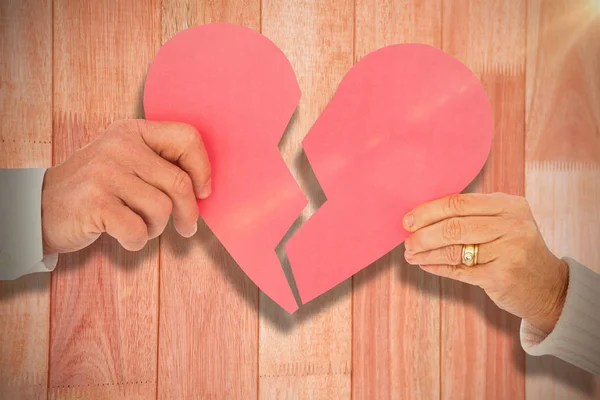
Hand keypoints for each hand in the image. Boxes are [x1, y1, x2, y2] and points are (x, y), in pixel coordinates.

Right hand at [42, 119, 210, 253]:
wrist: (41, 207)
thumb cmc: (98, 189)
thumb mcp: (126, 162)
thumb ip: (160, 165)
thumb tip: (205, 189)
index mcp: (133, 131)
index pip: (187, 138)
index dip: (203, 169)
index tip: (203, 192)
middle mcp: (120, 146)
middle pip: (180, 183)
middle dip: (189, 213)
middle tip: (187, 228)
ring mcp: (105, 173)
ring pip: (162, 209)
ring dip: (157, 228)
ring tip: (140, 226)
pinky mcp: (95, 202)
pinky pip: (138, 230)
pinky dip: (138, 241)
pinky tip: (126, 236)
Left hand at [402, 193, 568, 333]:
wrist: (550, 287)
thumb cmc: (516, 250)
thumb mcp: (505, 223)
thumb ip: (473, 215)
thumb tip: (423, 215)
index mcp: (510, 205)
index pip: (459, 203)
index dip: (428, 211)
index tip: (408, 220)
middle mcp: (512, 225)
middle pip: (454, 226)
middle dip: (423, 234)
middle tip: (407, 240)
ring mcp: (509, 251)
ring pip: (454, 249)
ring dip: (426, 252)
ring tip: (411, 254)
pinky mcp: (501, 276)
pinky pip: (459, 270)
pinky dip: (437, 267)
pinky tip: (425, 264)